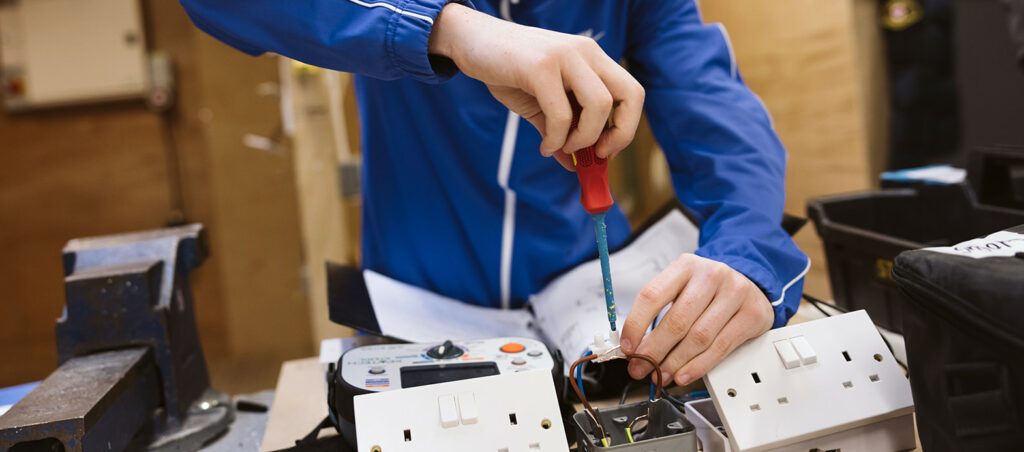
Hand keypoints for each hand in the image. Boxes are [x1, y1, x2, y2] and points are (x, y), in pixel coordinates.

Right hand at [428, 3, 643, 169]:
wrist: (471, 41)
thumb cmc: (508, 72)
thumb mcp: (541, 104)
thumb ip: (561, 131)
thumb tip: (575, 167)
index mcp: (592, 58)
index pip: (632, 93)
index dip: (626, 127)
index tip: (606, 151)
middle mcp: (585, 52)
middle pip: (629, 96)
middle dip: (619, 134)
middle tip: (597, 155)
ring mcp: (565, 56)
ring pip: (599, 106)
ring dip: (583, 139)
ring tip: (560, 147)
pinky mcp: (541, 66)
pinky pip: (561, 114)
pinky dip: (555, 139)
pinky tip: (544, 145)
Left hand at [620, 254, 773, 385]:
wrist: (749, 283)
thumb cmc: (708, 290)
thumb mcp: (681, 289)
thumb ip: (658, 313)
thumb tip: (635, 347)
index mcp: (685, 266)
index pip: (652, 295)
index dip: (635, 325)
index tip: (627, 347)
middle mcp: (711, 275)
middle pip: (676, 321)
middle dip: (654, 351)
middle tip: (641, 368)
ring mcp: (735, 293)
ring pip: (698, 337)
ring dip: (675, 363)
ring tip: (661, 375)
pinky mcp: (752, 314)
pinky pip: (721, 347)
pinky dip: (699, 366)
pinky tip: (684, 374)